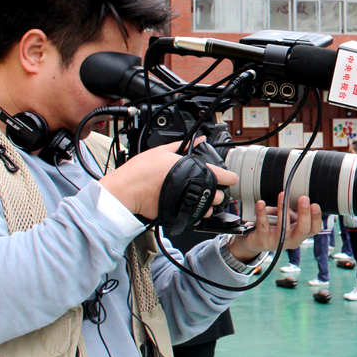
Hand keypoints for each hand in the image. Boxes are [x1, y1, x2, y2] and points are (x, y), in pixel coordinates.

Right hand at [100, 141, 233, 219]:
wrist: (127, 191)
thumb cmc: (141, 171)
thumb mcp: (162, 151)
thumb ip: (183, 146)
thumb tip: (198, 139)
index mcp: (195, 172)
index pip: (225, 177)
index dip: (230, 177)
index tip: (230, 178)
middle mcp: (195, 190)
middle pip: (221, 196)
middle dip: (217, 191)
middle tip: (210, 186)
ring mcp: (188, 205)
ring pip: (210, 209)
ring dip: (208, 204)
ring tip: (199, 197)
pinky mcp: (179, 215)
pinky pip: (195, 217)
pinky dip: (196, 212)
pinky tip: (188, 204)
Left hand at [229, 193, 320, 259]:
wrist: (257, 242)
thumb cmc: (276, 228)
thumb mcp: (290, 221)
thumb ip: (297, 211)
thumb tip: (299, 197)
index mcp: (301, 234)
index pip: (314, 229)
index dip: (316, 218)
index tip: (315, 205)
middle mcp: (292, 240)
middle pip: (302, 230)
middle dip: (304, 214)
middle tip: (303, 198)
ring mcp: (277, 241)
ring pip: (282, 227)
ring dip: (283, 209)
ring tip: (282, 195)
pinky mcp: (263, 239)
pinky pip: (262, 224)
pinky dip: (261, 212)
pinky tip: (261, 203)